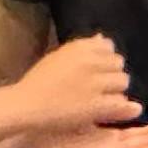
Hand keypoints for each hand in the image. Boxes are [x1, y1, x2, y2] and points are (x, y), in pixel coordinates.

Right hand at [18, 34, 143, 137]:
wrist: (25, 106)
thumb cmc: (37, 83)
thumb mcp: (58, 57)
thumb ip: (82, 48)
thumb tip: (102, 37)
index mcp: (79, 47)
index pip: (108, 46)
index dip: (105, 59)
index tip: (97, 70)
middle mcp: (90, 61)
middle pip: (118, 62)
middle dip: (112, 73)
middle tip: (101, 87)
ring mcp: (95, 83)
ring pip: (122, 81)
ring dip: (116, 90)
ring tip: (104, 99)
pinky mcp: (97, 105)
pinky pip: (120, 102)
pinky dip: (123, 107)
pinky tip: (117, 110)